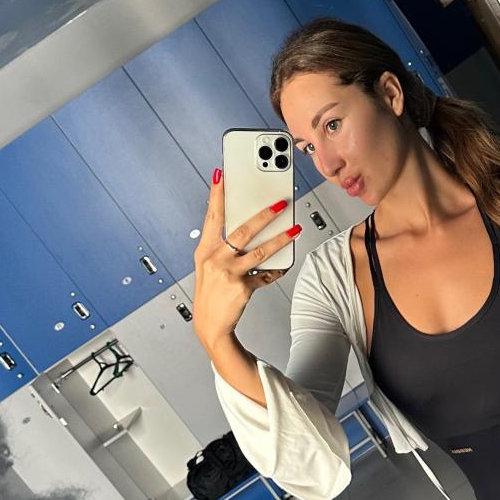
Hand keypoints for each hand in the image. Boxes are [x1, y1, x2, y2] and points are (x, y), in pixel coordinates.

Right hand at [191, 170, 299, 351]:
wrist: (210, 325)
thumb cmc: (211, 292)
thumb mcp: (209, 266)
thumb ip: (223, 246)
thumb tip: (248, 225)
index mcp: (205, 250)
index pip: (212, 217)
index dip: (217, 195)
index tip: (222, 174)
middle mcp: (215, 259)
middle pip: (243, 230)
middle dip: (264, 214)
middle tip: (281, 202)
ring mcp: (228, 273)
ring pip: (261, 251)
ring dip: (281, 239)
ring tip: (295, 229)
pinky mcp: (242, 287)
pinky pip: (266, 274)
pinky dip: (277, 270)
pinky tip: (285, 265)